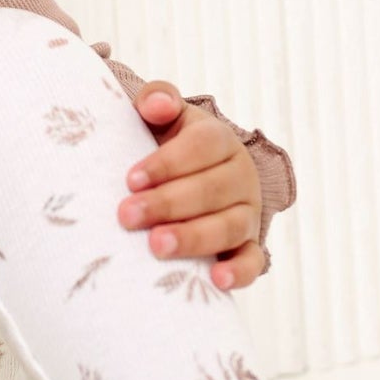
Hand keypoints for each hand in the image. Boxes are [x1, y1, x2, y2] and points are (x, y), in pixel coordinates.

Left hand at [117, 84, 265, 288]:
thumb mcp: (163, 117)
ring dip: (193, 237)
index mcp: (219, 140)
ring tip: (156, 246)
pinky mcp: (249, 246)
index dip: (167, 162)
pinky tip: (216, 279)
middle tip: (127, 215)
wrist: (191, 176)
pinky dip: (239, 272)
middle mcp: (240, 175)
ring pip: (229, 226)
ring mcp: (248, 213)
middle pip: (211, 190)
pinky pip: (253, 261)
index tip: (130, 179)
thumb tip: (157, 105)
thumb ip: (158, 100)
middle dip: (167, 204)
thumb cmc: (167, 144)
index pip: (201, 146)